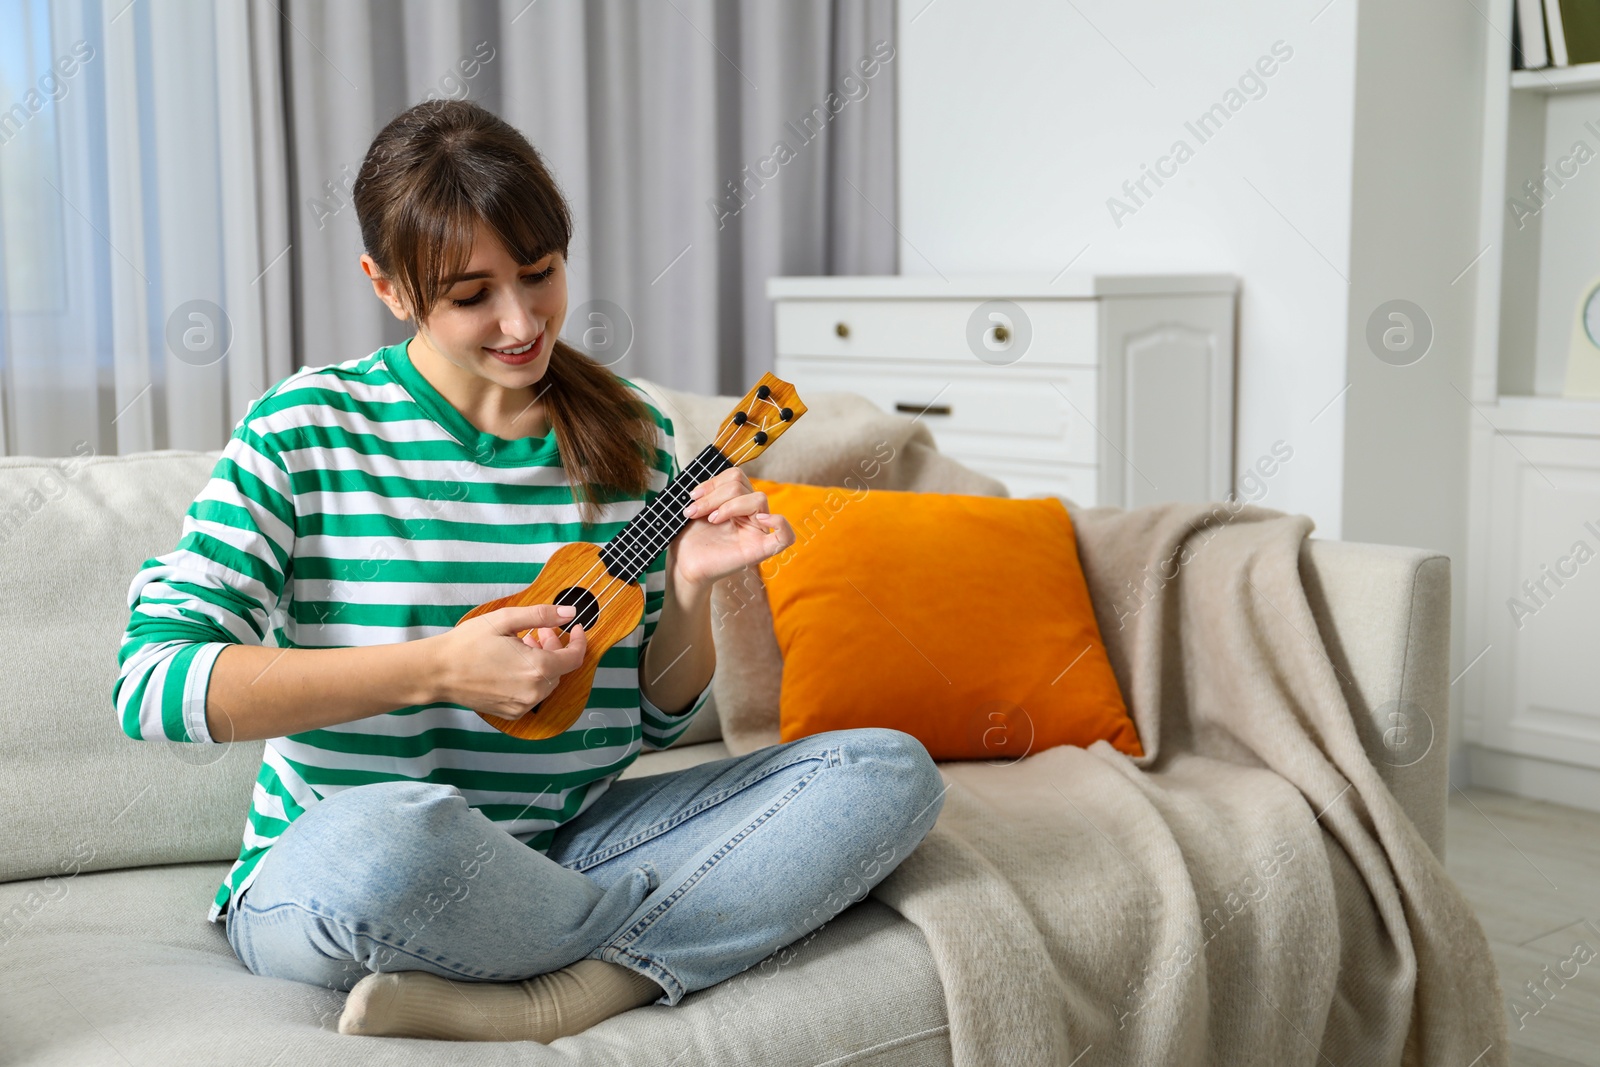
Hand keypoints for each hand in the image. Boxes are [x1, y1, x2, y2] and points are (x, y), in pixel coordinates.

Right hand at [427, 604, 588, 720]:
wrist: (437, 672)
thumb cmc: (467, 644)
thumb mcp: (505, 620)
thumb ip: (541, 615)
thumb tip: (569, 613)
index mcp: (537, 668)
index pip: (574, 658)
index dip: (578, 641)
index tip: (575, 629)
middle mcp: (534, 692)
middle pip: (559, 669)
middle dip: (554, 648)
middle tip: (537, 632)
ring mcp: (522, 705)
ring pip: (546, 682)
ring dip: (542, 663)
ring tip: (521, 646)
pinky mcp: (511, 712)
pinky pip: (532, 695)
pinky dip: (530, 679)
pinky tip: (512, 665)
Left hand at [674, 469, 795, 594]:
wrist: (685, 566)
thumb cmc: (690, 540)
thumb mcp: (696, 510)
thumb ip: (706, 493)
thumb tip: (704, 482)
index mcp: (735, 502)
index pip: (736, 477)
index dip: (714, 482)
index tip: (693, 496)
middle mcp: (749, 514)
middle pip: (743, 486)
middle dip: (714, 495)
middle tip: (693, 511)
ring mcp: (756, 531)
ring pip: (759, 499)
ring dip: (729, 505)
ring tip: (711, 519)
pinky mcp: (760, 550)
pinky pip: (785, 537)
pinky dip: (779, 523)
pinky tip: (760, 519)